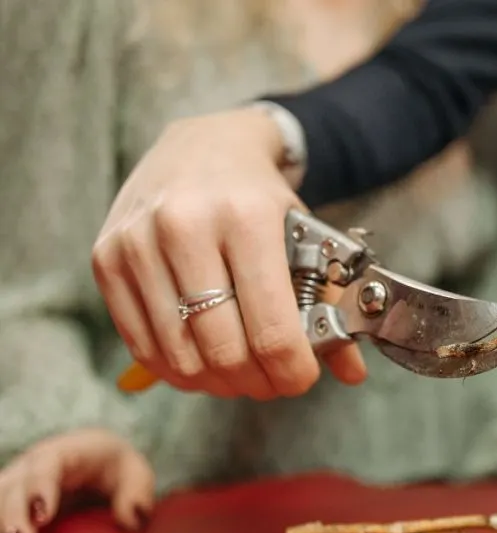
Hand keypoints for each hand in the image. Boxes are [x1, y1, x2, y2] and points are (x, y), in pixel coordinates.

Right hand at [0, 429, 153, 532]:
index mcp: (67, 453)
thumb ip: (137, 496)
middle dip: (13, 517)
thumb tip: (132, 520)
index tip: (43, 517)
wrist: (99, 466)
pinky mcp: (10, 505)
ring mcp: (17, 485)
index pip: (47, 466)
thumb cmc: (119, 471)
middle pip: (14, 487)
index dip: (41, 488)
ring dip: (0, 526)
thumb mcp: (137, 477)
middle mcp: (33, 466)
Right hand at [91, 108, 366, 399]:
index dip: (291, 371)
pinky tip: (202, 363)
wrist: (203, 145)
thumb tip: (351, 372)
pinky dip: (177, 370)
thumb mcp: (306, 237)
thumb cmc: (260, 198)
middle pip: (223, 350)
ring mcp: (137, 243)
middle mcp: (184, 227)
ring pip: (180, 356)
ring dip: (218, 382)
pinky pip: (141, 345)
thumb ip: (329, 304)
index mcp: (247, 219)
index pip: (271, 329)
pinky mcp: (105, 259)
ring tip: (241, 374)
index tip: (302, 378)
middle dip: (257, 382)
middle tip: (273, 382)